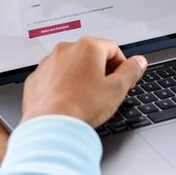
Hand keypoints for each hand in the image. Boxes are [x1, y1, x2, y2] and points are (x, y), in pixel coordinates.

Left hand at [20, 36, 146, 126]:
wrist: (50, 126)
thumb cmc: (81, 107)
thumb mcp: (116, 90)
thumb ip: (131, 71)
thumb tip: (139, 62)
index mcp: (87, 47)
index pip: (113, 49)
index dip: (122, 66)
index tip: (123, 80)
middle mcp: (66, 50)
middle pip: (91, 56)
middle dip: (101, 72)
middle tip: (105, 92)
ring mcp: (48, 63)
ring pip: (72, 66)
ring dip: (81, 78)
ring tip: (85, 99)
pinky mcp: (37, 78)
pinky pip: (55, 78)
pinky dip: (63, 86)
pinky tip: (69, 102)